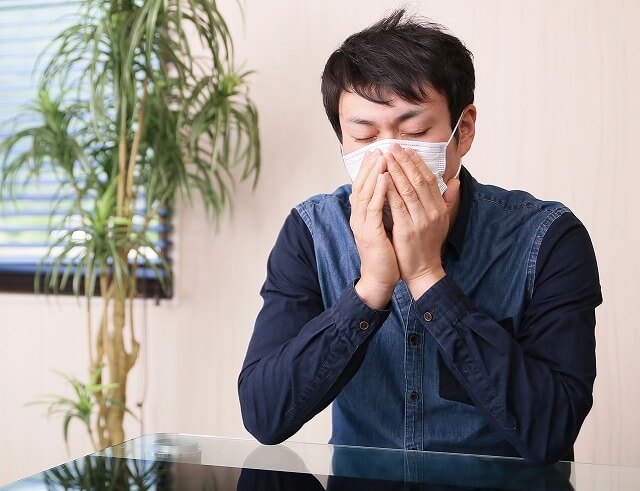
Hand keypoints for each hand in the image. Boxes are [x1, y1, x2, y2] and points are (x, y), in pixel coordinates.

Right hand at [349, 150, 399, 308]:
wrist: (380, 277)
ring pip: (365, 192)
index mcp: (363, 214)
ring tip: (382, 156)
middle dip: (371, 165)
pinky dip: (379, 190)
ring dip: (374, 172)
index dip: (370, 168)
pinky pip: (373, 207)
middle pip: (361, 184)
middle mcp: (358, 216)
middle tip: (380, 148)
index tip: (380, 152)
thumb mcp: (386, 225)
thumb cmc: (386, 252)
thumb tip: (392, 192)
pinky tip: (386, 178)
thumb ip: (387, 208)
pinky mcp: (368, 232)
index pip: (364, 185)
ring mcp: (361, 224)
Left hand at [384, 144, 459, 298]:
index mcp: (440, 208)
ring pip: (407, 189)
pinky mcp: (407, 229)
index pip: (429, 180)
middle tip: (393, 147)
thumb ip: (448, 200)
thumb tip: (454, 181)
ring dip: (396, 171)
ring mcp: (420, 221)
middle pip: (418, 180)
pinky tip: (382, 178)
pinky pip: (397, 205)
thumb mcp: (443, 221)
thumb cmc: (429, 246)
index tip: (408, 150)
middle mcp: (432, 212)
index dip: (418, 163)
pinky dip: (389, 190)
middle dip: (405, 161)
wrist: (424, 271)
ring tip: (386, 157)